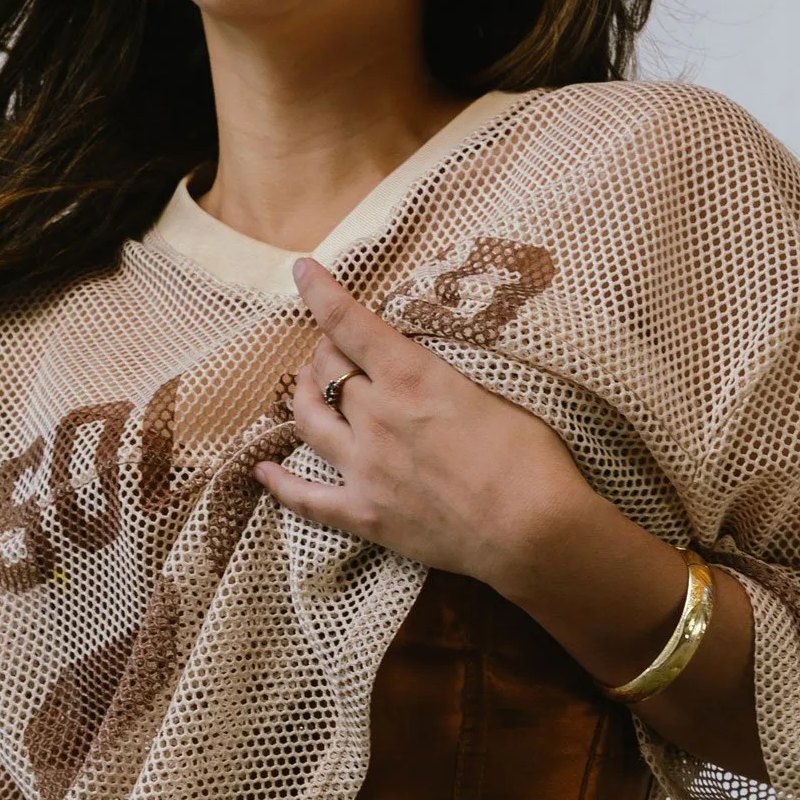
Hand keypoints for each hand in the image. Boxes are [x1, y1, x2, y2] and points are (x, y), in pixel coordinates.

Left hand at [252, 257, 592, 588]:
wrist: (534, 530)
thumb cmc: (531, 455)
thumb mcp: (492, 389)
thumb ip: (445, 373)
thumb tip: (422, 363)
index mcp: (411, 377)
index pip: (350, 324)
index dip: (320, 293)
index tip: (301, 270)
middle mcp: (377, 416)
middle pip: (327, 370)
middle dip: (324, 351)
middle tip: (332, 349)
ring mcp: (365, 468)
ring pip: (309, 422)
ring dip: (302, 397)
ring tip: (305, 388)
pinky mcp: (366, 515)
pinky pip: (308, 499)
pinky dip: (281, 483)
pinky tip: (264, 470)